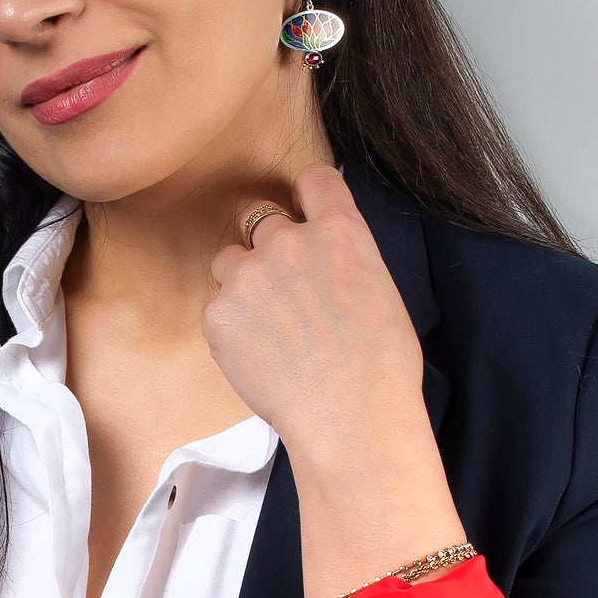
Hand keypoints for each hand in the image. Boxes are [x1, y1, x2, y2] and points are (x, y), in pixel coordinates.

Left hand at [202, 162, 422, 451]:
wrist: (351, 417)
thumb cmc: (380, 367)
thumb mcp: (378, 291)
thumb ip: (341, 258)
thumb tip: (320, 258)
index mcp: (340, 232)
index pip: (314, 179)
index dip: (307, 195)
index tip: (304, 211)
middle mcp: (288, 241)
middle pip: (263, 221)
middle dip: (271, 251)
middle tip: (287, 296)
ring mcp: (248, 275)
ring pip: (230, 261)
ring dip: (243, 283)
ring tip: (270, 330)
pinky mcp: (218, 312)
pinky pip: (217, 308)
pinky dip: (232, 328)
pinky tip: (260, 358)